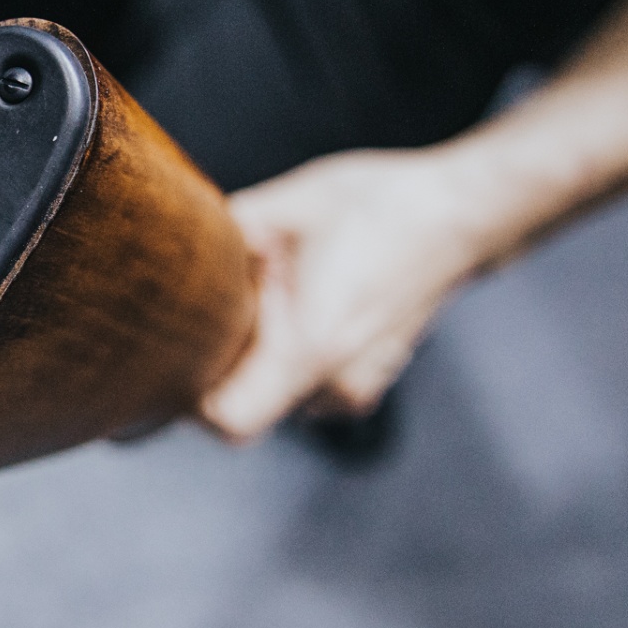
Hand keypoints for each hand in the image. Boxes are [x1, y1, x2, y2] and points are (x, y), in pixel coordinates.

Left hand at [199, 149, 487, 440]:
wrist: (458, 216)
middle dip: (222, 365)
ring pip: (273, 397)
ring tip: (270, 296)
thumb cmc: (375, 207)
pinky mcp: (364, 384)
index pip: (226, 421)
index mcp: (310, 348)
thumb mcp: (283, 207)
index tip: (175, 353)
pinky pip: (302, 388)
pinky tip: (299, 305)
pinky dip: (287, 358)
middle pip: (244, 407)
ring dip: (257, 360)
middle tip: (218, 309)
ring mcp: (354, 391)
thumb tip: (168, 256)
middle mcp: (334, 386)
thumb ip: (220, 242)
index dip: (189, 396)